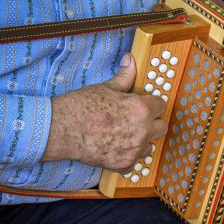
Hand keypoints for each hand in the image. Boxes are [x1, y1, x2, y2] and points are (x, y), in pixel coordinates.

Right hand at [42, 53, 167, 172]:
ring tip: (125, 135)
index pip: (161, 105)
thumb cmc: (82, 106)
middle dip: (153, 123)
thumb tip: (130, 59)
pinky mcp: (123, 164)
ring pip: (150, 147)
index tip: (145, 105)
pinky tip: (115, 149)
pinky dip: (127, 157)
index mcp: (141, 109)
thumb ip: (125, 76)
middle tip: (138, 120)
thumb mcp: (106, 87)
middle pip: (162, 128)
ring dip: (142, 141)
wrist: (61, 129)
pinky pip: (133, 163)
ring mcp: (134, 150)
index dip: (153, 104)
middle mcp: (142, 131)